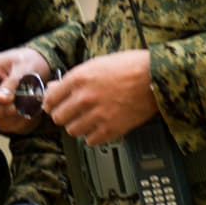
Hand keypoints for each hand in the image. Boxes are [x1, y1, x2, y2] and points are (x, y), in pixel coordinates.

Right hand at [0, 46, 50, 136]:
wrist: (40, 63)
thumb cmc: (29, 60)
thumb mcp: (23, 67)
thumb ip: (11, 83)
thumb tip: (1, 100)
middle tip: (14, 109)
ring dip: (7, 119)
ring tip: (25, 109)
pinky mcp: (2, 110)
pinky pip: (4, 123)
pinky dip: (15, 122)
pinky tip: (27, 113)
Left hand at [42, 49, 157, 143]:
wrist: (156, 76)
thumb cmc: (131, 66)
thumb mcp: (97, 64)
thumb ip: (74, 78)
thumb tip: (55, 87)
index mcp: (79, 79)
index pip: (50, 99)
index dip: (51, 103)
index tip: (53, 106)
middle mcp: (84, 98)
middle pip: (58, 117)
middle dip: (63, 115)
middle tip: (71, 113)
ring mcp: (97, 115)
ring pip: (72, 131)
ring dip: (77, 126)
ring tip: (87, 120)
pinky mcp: (111, 129)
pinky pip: (90, 140)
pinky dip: (93, 136)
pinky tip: (98, 127)